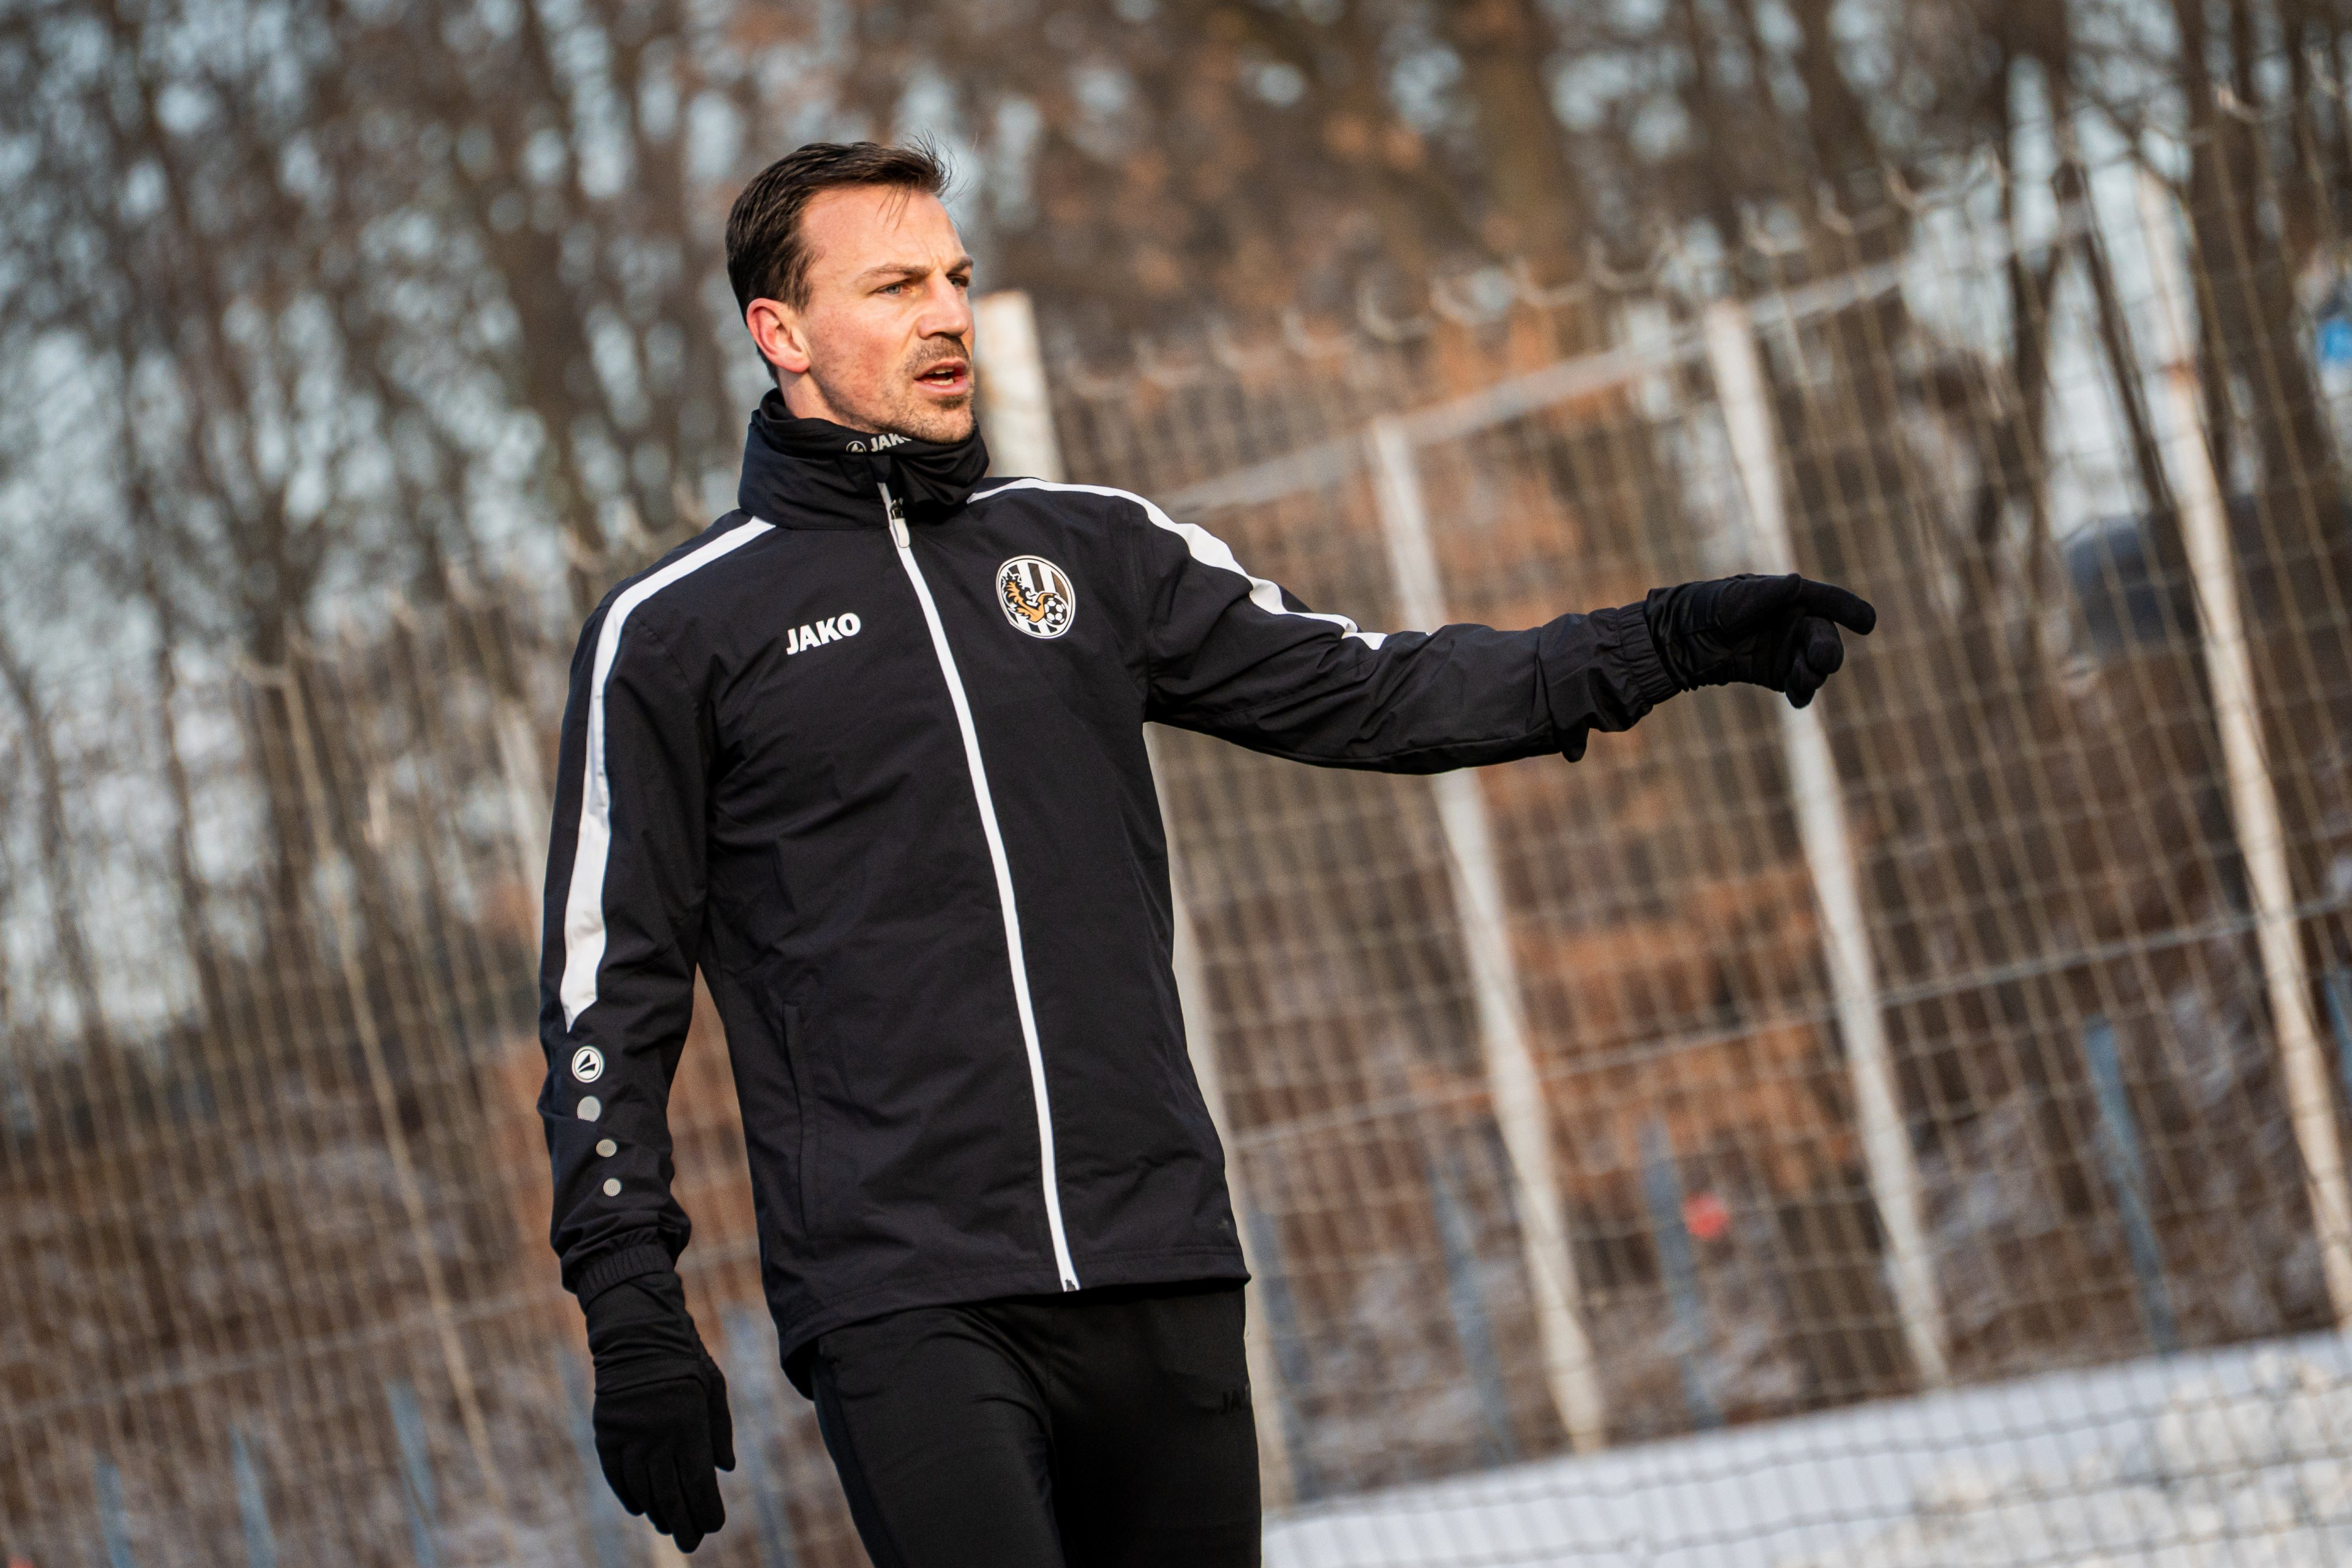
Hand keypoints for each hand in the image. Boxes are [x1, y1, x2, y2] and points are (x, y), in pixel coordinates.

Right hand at [583, 1272, 734, 1551]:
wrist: (637, 1332)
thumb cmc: (685, 1358)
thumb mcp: (713, 1387)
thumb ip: (719, 1431)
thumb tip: (725, 1471)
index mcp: (688, 1422)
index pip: (698, 1480)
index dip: (706, 1508)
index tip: (714, 1526)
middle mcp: (657, 1434)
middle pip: (669, 1493)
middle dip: (683, 1522)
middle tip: (692, 1544)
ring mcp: (628, 1435)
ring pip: (642, 1489)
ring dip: (657, 1513)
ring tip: (669, 1528)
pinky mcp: (606, 1433)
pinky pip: (616, 1475)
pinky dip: (628, 1496)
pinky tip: (640, 1509)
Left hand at [1644, 573, 1875, 707]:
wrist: (1684, 638)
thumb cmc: (1710, 607)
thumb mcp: (1734, 600)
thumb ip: (1765, 595)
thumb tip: (1796, 583)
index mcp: (1793, 597)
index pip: (1828, 601)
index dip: (1849, 609)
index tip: (1868, 623)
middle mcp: (1797, 622)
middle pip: (1825, 638)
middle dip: (1828, 651)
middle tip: (1822, 662)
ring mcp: (1789, 649)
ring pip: (1815, 665)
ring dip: (1813, 674)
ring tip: (1801, 681)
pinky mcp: (1778, 673)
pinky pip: (1798, 685)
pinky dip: (1801, 692)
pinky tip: (1798, 698)